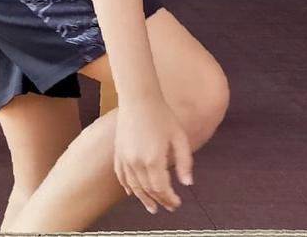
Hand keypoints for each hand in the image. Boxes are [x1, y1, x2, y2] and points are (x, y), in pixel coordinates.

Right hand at [114, 98, 193, 213]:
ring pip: (133, 186)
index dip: (170, 199)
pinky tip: (131, 193)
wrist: (139, 99)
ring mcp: (125, 158)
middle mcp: (137, 162)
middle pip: (148, 190)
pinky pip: (121, 175)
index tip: (177, 203)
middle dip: (159, 201)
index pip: (162, 188)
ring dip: (143, 199)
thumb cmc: (162, 115)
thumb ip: (184, 162)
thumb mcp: (179, 137)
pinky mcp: (118, 153)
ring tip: (152, 208)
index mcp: (154, 159)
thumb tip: (188, 183)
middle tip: (168, 207)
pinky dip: (127, 186)